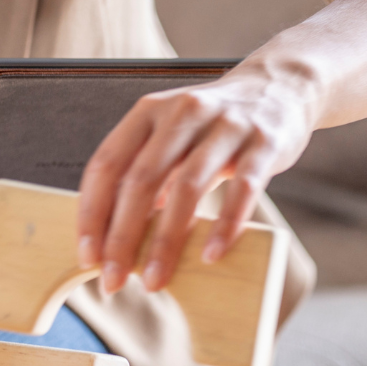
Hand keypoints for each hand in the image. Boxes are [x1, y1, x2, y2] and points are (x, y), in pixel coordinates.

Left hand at [76, 65, 316, 294]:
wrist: (279, 86)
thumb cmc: (212, 123)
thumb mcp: (170, 133)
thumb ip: (144, 173)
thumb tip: (115, 231)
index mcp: (148, 112)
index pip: (106, 164)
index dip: (92, 212)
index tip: (87, 255)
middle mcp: (182, 114)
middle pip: (141, 180)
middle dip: (122, 236)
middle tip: (113, 279)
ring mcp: (226, 126)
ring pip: (187, 187)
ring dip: (167, 240)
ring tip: (155, 279)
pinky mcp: (264, 143)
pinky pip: (243, 188)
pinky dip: (225, 224)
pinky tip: (210, 255)